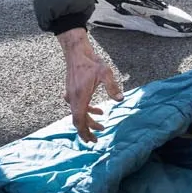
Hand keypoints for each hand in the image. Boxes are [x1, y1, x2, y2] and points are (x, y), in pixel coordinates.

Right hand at [57, 27, 123, 143]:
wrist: (76, 52)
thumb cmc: (90, 62)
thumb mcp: (105, 73)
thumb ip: (112, 87)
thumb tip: (121, 99)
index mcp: (80, 97)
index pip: (80, 120)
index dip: (85, 132)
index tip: (92, 140)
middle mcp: (73, 98)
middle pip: (78, 120)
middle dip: (87, 131)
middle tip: (96, 139)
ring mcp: (71, 95)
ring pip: (78, 113)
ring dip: (89, 121)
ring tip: (101, 124)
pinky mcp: (72, 91)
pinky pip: (78, 106)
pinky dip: (87, 111)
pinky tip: (98, 110)